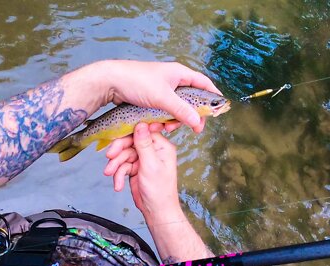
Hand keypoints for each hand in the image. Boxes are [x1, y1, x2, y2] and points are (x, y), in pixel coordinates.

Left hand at [99, 60, 219, 132]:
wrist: (110, 82)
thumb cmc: (137, 82)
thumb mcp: (162, 97)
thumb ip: (181, 110)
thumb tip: (197, 121)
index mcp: (179, 73)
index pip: (203, 83)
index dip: (212, 95)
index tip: (219, 108)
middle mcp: (172, 80)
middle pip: (190, 99)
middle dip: (190, 115)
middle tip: (193, 128)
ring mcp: (161, 89)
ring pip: (176, 108)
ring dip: (175, 120)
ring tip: (168, 128)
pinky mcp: (151, 98)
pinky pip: (163, 111)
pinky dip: (163, 119)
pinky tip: (158, 126)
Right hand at [104, 123, 181, 217]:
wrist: (155, 211)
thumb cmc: (159, 190)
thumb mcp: (150, 164)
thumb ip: (144, 144)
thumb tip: (140, 124)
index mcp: (161, 146)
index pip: (143, 132)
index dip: (128, 135)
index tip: (117, 139)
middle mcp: (153, 151)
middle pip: (131, 143)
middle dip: (119, 151)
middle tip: (109, 156)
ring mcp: (143, 160)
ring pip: (124, 155)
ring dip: (116, 165)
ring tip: (110, 174)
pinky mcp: (135, 169)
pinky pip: (123, 167)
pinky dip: (118, 175)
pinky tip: (117, 185)